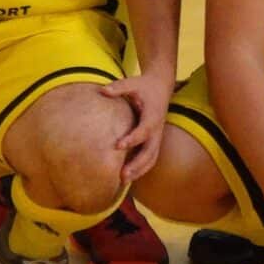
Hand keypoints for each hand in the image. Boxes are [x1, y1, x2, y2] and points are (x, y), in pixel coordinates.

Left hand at [102, 64, 175, 182]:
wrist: (161, 86)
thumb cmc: (144, 86)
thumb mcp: (133, 82)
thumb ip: (118, 87)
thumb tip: (102, 91)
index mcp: (153, 116)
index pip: (144, 131)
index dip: (132, 139)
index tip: (118, 146)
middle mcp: (157, 129)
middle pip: (150, 151)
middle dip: (137, 164)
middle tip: (122, 175)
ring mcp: (157, 136)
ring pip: (152, 158)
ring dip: (139, 171)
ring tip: (123, 181)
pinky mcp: (154, 140)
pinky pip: (150, 158)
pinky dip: (141, 169)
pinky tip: (128, 177)